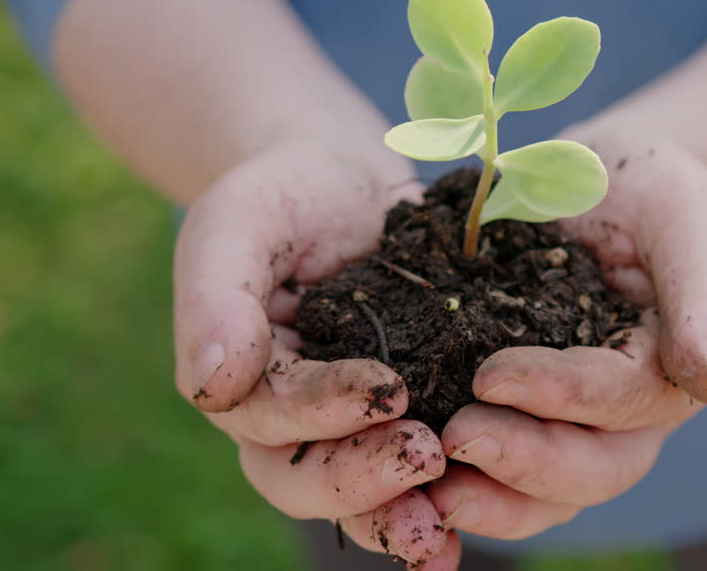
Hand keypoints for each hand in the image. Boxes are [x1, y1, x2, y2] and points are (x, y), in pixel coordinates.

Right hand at [174, 139, 452, 562]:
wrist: (344, 181)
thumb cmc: (283, 196)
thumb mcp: (240, 222)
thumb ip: (215, 297)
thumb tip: (212, 385)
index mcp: (244, 381)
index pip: (272, 416)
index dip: (324, 411)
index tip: (386, 387)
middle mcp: (291, 423)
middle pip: (307, 479)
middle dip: (364, 480)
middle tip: (427, 457)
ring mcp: (351, 428)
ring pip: (361, 496)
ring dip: (402, 513)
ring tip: (448, 526)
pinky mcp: (413, 414)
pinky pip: (421, 470)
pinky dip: (451, 496)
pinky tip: (494, 501)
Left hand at [417, 136, 706, 568]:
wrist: (609, 184)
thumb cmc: (663, 197)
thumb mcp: (692, 228)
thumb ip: (705, 302)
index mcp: (667, 376)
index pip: (619, 403)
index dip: (560, 397)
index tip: (491, 375)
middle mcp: (621, 418)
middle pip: (587, 472)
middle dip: (522, 464)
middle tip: (453, 439)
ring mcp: (567, 423)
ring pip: (541, 492)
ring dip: (487, 497)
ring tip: (425, 485)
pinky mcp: (515, 411)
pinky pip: (492, 460)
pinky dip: (453, 477)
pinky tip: (397, 467)